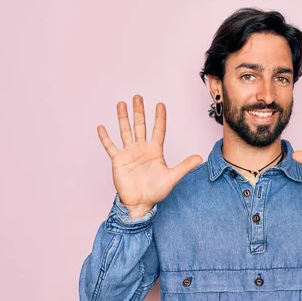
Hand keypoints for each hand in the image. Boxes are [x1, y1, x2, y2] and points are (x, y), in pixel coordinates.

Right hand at [97, 95, 202, 215]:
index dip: (159, 118)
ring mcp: (129, 153)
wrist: (140, 203)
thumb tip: (200, 158)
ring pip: (125, 131)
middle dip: (139, 112)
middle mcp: (142, 148)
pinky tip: (101, 127)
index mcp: (155, 150)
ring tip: (121, 104)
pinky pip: (110, 146)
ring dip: (123, 118)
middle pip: (140, 126)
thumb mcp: (172, 178)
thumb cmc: (156, 192)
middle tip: (138, 97)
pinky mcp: (118, 160)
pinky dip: (105, 138)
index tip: (160, 104)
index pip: (158, 130)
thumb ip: (184, 166)